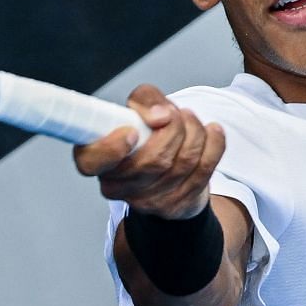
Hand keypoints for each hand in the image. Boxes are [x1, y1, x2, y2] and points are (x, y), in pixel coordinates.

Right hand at [72, 84, 226, 219]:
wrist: (168, 171)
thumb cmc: (145, 136)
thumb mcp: (136, 108)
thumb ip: (144, 99)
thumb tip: (161, 115)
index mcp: (95, 160)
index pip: (91, 162)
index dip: (112, 148)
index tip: (132, 132)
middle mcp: (117, 186)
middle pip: (154, 161)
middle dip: (174, 128)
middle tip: (175, 114)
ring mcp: (148, 201)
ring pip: (183, 162)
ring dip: (194, 132)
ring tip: (190, 119)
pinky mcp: (176, 206)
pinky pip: (204, 170)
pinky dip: (214, 144)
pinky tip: (213, 131)